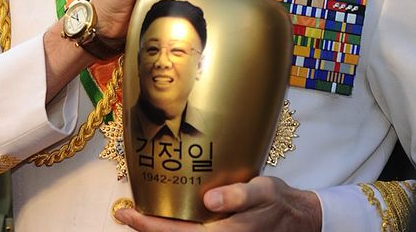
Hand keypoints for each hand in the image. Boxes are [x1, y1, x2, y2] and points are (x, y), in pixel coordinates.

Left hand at [114, 177, 321, 230]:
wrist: (298, 219)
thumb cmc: (278, 202)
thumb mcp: (263, 191)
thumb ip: (237, 195)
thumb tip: (210, 200)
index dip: (150, 226)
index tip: (128, 213)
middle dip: (146, 228)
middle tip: (121, 213)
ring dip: (157, 230)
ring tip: (135, 214)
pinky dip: (173, 228)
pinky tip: (163, 215)